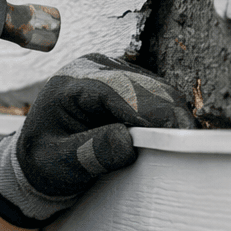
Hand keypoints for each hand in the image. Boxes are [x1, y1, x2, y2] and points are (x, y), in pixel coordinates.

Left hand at [0, 54, 193, 227]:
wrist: (40, 155)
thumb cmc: (44, 160)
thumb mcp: (59, 163)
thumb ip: (91, 152)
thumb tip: (128, 142)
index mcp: (71, 82)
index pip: (118, 89)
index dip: (150, 110)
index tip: (176, 133)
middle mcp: (95, 67)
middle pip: (144, 85)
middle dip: (168, 113)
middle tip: (190, 144)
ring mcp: (114, 70)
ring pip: (157, 88)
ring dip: (170, 114)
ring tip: (179, 145)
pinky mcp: (129, 81)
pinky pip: (157, 95)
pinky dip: (166, 114)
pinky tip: (168, 136)